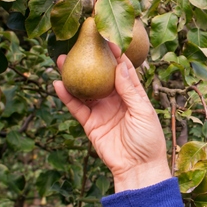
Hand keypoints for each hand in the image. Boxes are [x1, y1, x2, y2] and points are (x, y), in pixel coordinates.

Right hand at [53, 47, 170, 192]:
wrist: (138, 168)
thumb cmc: (148, 140)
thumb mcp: (143, 112)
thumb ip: (130, 90)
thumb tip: (120, 66)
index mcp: (132, 95)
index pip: (123, 70)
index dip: (115, 54)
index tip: (106, 38)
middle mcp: (116, 100)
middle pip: (100, 76)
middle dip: (89, 61)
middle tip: (78, 44)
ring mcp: (102, 111)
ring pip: (85, 89)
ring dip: (73, 76)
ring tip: (60, 60)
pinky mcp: (91, 124)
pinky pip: (77, 107)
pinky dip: (67, 96)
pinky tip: (57, 84)